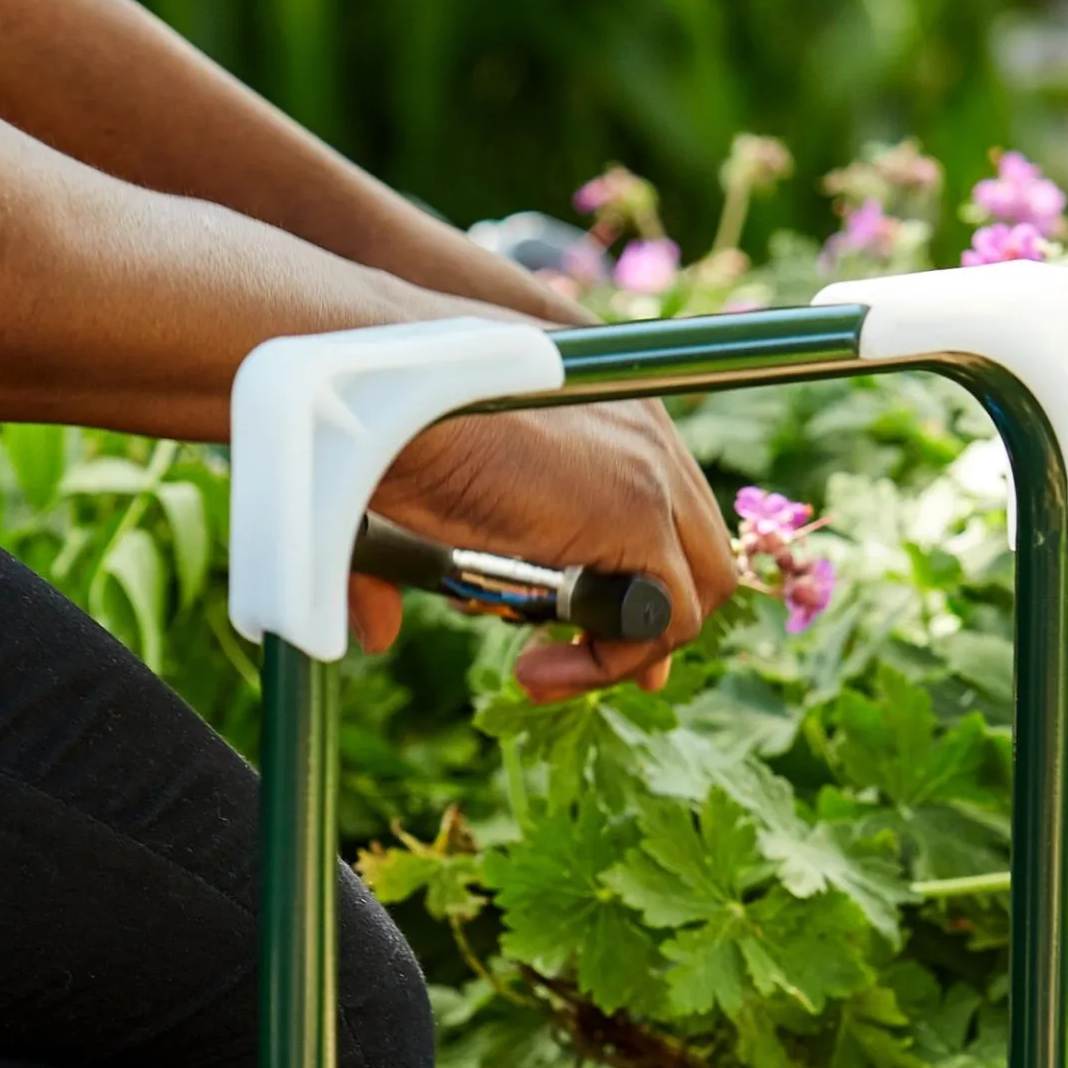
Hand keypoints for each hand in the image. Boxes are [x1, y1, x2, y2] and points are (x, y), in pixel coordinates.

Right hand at [348, 397, 736, 701]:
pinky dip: (609, 663)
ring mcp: (651, 468)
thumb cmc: (368, 428)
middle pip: (698, 550)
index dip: (635, 583)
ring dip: (620, 652)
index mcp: (606, 405)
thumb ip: (415, 562)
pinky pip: (667, 619)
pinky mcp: (638, 511)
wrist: (372, 394)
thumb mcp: (404, 503)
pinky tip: (531, 672)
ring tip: (535, 673)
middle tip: (563, 661)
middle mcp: (645, 429)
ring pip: (695, 591)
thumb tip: (382, 636)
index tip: (572, 633)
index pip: (664, 508)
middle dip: (643, 624)